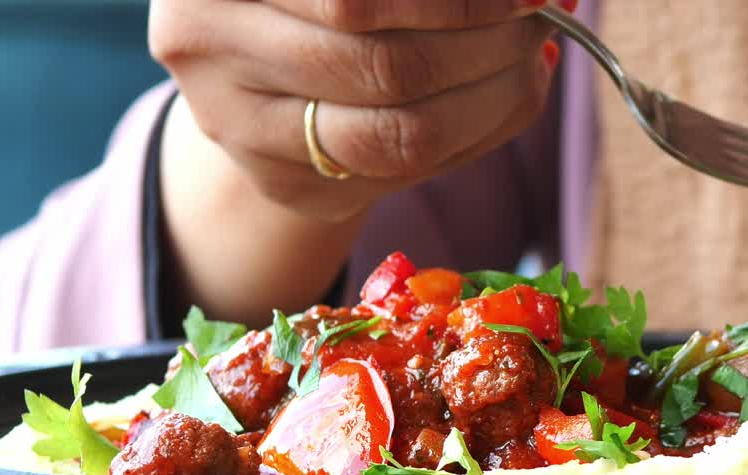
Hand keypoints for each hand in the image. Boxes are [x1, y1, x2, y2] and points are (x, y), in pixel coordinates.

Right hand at [147, 0, 560, 323]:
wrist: (252, 63)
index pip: (356, 1)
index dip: (464, 0)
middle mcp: (204, 41)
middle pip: (385, 65)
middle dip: (489, 42)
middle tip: (543, 14)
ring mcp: (236, 126)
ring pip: (401, 134)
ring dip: (495, 94)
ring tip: (530, 55)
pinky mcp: (282, 184)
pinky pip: (407, 173)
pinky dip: (479, 130)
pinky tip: (506, 92)